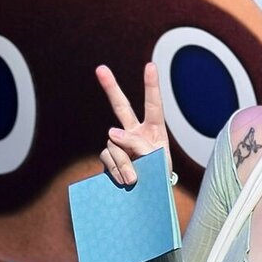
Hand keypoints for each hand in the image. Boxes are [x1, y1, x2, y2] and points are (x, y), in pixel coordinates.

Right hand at [96, 62, 170, 185]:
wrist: (151, 196)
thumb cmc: (161, 175)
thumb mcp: (160, 161)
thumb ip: (140, 145)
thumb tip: (111, 132)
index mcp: (154, 130)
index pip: (153, 105)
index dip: (151, 85)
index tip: (150, 65)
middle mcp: (135, 132)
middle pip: (120, 106)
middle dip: (111, 88)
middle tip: (100, 69)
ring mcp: (120, 144)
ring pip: (114, 144)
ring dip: (124, 162)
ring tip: (134, 179)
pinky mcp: (109, 157)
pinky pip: (108, 158)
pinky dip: (116, 169)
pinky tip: (124, 181)